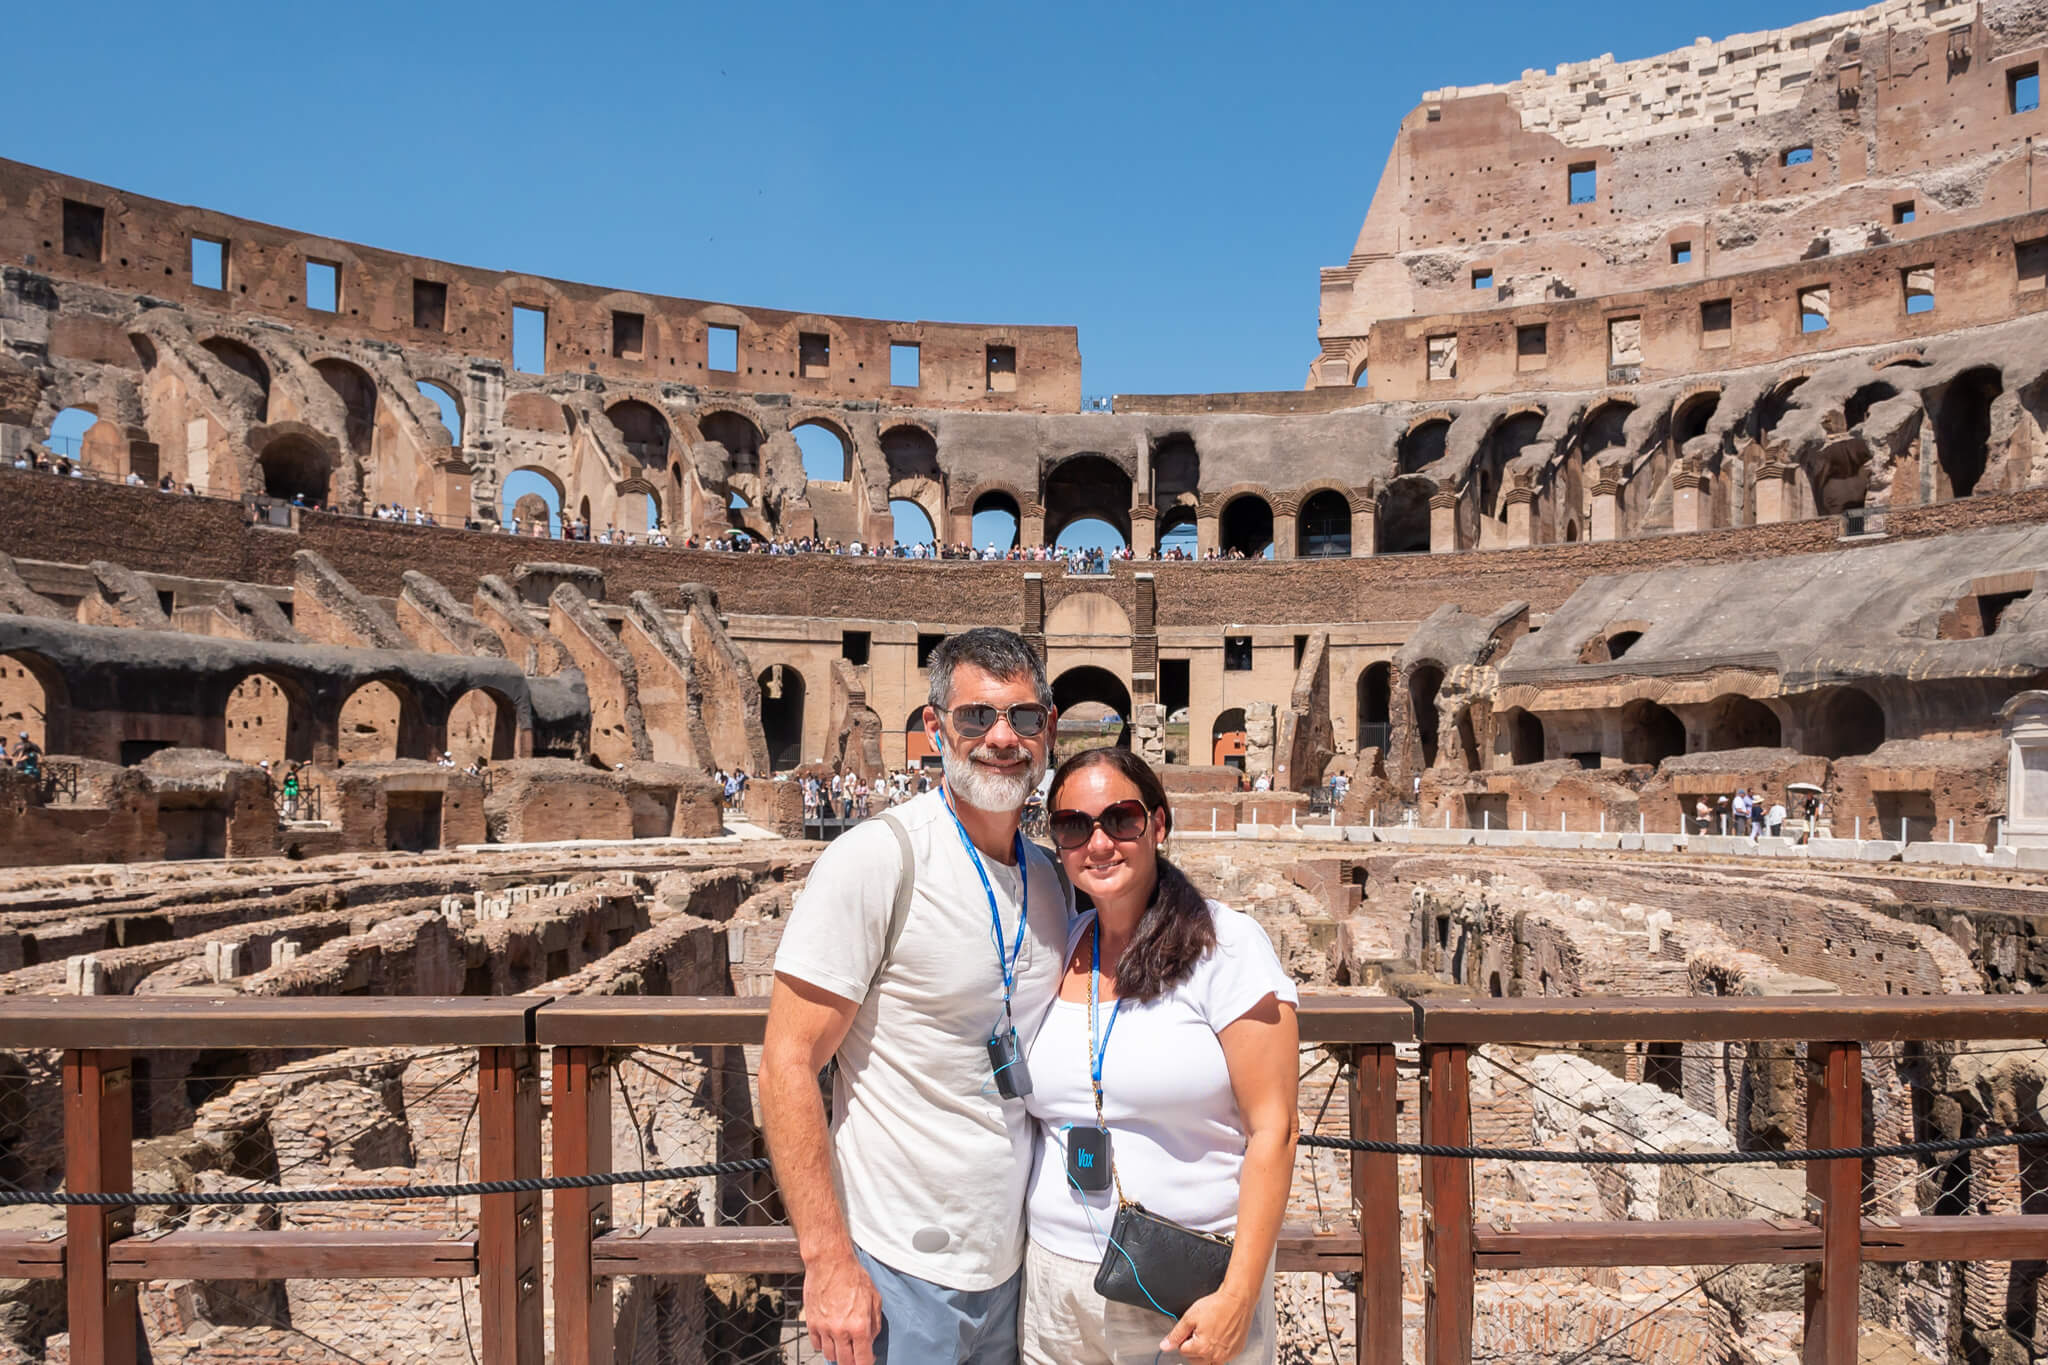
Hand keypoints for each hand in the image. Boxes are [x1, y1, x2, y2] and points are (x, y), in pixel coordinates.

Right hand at [804, 1248, 882, 1364]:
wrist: (829, 1262)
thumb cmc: (852, 1275)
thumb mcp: (874, 1298)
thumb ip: (875, 1323)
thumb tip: (872, 1340)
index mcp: (859, 1326)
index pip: (863, 1359)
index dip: (867, 1364)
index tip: (868, 1362)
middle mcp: (840, 1331)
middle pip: (846, 1362)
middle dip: (853, 1362)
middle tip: (856, 1355)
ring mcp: (824, 1328)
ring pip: (830, 1356)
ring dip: (838, 1354)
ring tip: (843, 1345)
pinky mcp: (811, 1323)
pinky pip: (816, 1345)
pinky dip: (824, 1345)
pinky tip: (830, 1336)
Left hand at [1159, 1285, 1253, 1364]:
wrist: (1237, 1300)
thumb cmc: (1217, 1306)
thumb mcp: (1190, 1317)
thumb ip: (1176, 1334)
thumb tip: (1165, 1346)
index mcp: (1202, 1348)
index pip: (1183, 1351)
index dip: (1184, 1338)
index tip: (1191, 1329)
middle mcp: (1215, 1355)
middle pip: (1195, 1360)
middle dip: (1193, 1348)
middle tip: (1200, 1331)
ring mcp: (1227, 1355)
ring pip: (1209, 1361)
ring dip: (1206, 1352)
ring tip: (1210, 1334)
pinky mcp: (1236, 1352)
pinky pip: (1222, 1358)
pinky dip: (1218, 1350)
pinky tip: (1220, 1336)